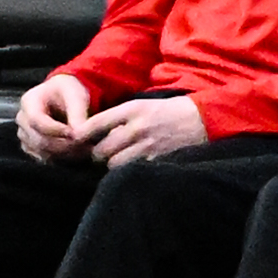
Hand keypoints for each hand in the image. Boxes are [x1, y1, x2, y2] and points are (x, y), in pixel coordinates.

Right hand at [14, 69, 95, 160]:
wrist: (62, 97)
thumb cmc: (67, 92)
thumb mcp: (75, 94)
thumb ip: (77, 112)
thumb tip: (79, 133)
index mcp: (29, 101)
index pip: (36, 121)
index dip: (55, 131)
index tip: (75, 134)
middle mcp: (22, 119)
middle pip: (38, 140)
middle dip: (63, 146)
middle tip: (85, 147)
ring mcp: (25, 135)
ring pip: (42, 152)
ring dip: (64, 154)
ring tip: (84, 150)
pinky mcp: (31, 147)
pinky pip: (44, 158)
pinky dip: (61, 159)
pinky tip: (76, 153)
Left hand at [91, 91, 207, 166]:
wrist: (201, 119)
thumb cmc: (168, 112)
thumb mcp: (142, 105)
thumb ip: (119, 117)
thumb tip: (91, 131)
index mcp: (131, 110)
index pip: (96, 123)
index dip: (81, 135)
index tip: (75, 141)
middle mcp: (136, 128)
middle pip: (101, 150)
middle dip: (98, 155)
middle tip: (102, 156)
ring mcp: (147, 146)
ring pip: (113, 164)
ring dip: (112, 166)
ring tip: (118, 162)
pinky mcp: (157, 161)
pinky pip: (132, 172)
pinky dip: (128, 172)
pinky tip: (132, 169)